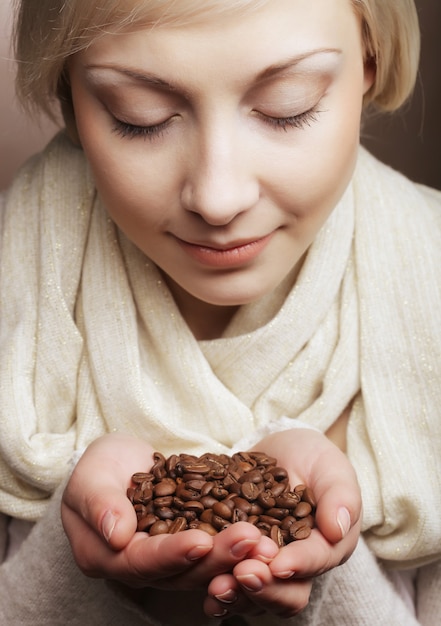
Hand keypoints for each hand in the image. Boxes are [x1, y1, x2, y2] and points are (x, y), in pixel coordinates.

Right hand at [61, 434, 268, 589]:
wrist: (120, 460)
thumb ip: (100, 503)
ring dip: (234, 554)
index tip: (201, 542)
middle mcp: (138, 567)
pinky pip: (215, 548)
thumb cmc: (100, 465)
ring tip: (263, 540)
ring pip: (203, 566)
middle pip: (179, 572)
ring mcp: (167, 559)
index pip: (141, 563)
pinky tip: (266, 533)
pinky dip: (238, 543)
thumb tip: (117, 535)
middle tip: (249, 540)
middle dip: (216, 557)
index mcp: (106, 557)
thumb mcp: (92, 475)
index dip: (172, 554)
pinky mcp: (189, 545)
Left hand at [204, 427, 361, 618]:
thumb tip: (338, 527)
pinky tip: (202, 592)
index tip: (279, 564)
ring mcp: (266, 566)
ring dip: (237, 595)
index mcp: (326, 546)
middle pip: (287, 593)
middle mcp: (297, 565)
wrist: (283, 452)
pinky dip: (217, 590)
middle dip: (264, 586)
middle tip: (242, 573)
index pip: (316, 560)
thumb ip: (340, 496)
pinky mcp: (238, 560)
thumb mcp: (332, 468)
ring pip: (256, 596)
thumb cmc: (314, 459)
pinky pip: (229, 582)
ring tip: (217, 586)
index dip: (299, 564)